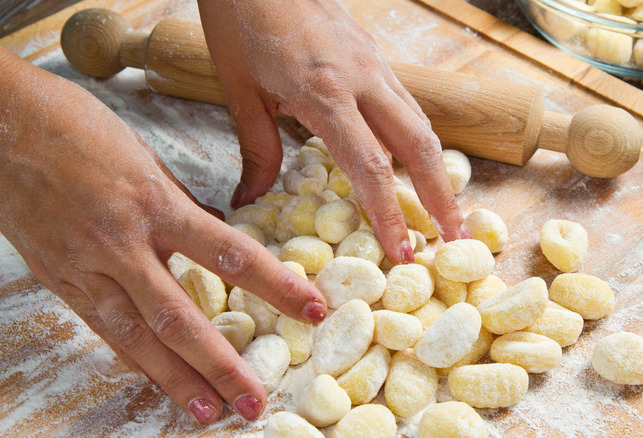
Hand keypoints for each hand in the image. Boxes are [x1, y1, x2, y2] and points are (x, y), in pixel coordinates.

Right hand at [0, 49, 325, 423]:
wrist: (2, 123)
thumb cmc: (79, 128)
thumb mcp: (147, 160)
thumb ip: (181, 206)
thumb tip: (214, 235)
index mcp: (155, 204)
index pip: (231, 253)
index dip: (276, 286)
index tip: (311, 308)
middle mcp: (123, 243)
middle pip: (180, 317)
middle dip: (221, 365)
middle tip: (253, 401)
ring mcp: (86, 266)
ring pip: (137, 337)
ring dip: (176, 380)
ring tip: (207, 412)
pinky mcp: (60, 279)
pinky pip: (102, 328)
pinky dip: (133, 359)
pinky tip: (157, 381)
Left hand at [197, 0, 467, 262]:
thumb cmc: (239, 19)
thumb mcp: (239, 89)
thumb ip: (257, 148)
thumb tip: (250, 198)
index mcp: (325, 92)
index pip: (372, 166)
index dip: (390, 214)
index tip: (403, 252)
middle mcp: (363, 78)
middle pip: (420, 145)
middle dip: (442, 197)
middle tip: (455, 239)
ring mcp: (375, 63)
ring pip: (421, 122)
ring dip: (438, 170)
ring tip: (446, 209)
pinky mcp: (374, 54)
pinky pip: (406, 103)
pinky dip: (418, 139)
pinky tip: (418, 161)